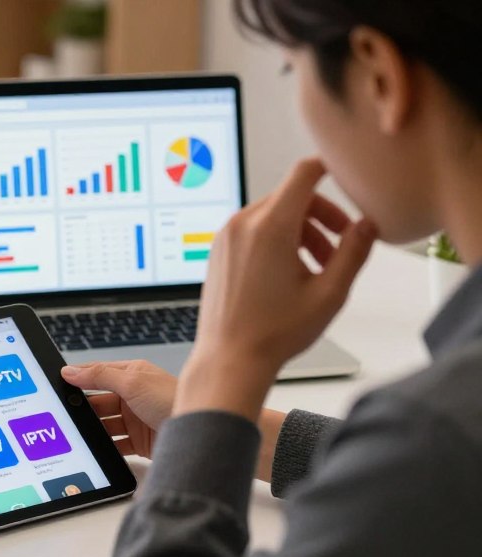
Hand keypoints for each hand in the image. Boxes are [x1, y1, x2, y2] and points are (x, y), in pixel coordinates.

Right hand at [61, 360, 176, 457]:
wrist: (201, 432)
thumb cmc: (174, 399)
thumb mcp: (132, 381)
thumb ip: (99, 376)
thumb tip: (71, 370)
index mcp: (132, 375)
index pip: (97, 374)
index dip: (79, 378)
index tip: (59, 384)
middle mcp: (133, 396)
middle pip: (99, 402)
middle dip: (84, 408)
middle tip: (66, 414)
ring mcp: (136, 419)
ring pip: (105, 425)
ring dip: (94, 429)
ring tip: (80, 433)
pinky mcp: (140, 442)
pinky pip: (116, 445)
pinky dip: (106, 448)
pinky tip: (98, 449)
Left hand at [175, 158, 376, 420]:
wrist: (230, 359)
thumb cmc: (273, 332)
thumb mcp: (330, 293)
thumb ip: (354, 252)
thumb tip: (368, 225)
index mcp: (270, 227)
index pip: (303, 174)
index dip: (329, 169)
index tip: (346, 178)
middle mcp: (243, 225)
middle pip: (291, 197)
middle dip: (321, 216)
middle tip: (340, 245)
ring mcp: (226, 237)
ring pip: (272, 214)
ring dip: (301, 230)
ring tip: (316, 268)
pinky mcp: (218, 251)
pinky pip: (253, 230)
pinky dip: (276, 239)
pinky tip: (288, 273)